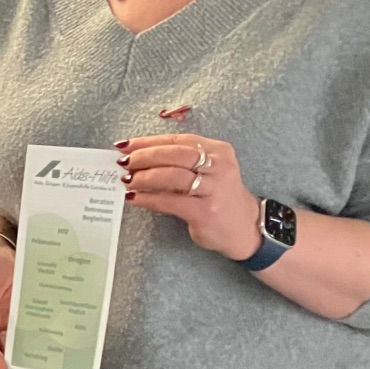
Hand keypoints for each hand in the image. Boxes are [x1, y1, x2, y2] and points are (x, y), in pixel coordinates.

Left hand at [118, 135, 258, 260]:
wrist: (245, 228)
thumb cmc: (219, 197)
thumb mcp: (209, 171)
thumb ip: (181, 161)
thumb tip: (138, 156)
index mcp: (218, 150)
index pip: (177, 140)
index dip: (148, 141)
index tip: (125, 145)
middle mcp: (219, 166)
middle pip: (174, 154)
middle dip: (144, 156)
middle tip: (124, 162)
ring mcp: (213, 189)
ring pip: (171, 176)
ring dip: (143, 177)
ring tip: (126, 180)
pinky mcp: (204, 211)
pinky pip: (169, 201)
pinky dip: (147, 198)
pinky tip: (133, 198)